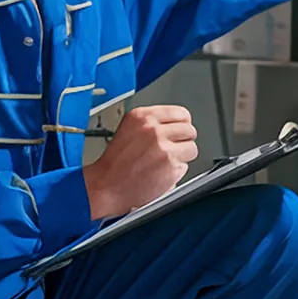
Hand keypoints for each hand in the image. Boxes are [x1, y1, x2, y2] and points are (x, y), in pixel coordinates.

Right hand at [80, 105, 198, 219]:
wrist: (106, 185)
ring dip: (182, 157)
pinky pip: (185, 167)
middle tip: (172, 149)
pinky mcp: (170, 167)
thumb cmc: (115, 162)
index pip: (181, 113)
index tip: (180, 130)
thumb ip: (152, 123)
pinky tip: (161, 173)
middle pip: (189, 130)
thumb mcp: (129, 129)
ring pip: (191, 148)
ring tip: (165, 162)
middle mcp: (153, 130)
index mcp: (142, 116)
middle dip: (183, 141)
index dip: (182, 124)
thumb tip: (176, 124)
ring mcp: (163, 148)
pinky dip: (176, 172)